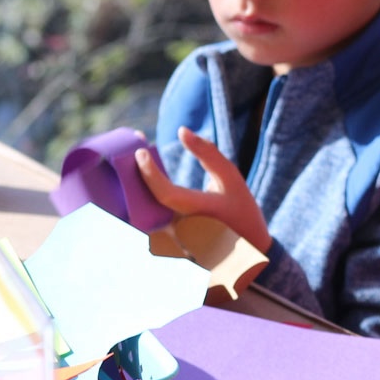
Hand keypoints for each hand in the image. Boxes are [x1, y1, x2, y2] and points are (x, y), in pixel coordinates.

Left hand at [135, 130, 271, 257]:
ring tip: (135, 166)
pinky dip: (141, 202)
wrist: (248, 249)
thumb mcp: (230, 177)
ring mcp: (172, 238)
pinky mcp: (167, 242)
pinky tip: (141, 183)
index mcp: (199, 211)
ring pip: (142, 215)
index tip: (141, 152)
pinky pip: (147, 221)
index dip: (149, 173)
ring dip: (135, 190)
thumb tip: (182, 130)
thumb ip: (207, 153)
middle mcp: (181, 228)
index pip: (164, 193)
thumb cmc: (240, 209)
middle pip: (144, 205)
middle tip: (132, 153)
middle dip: (133, 178)